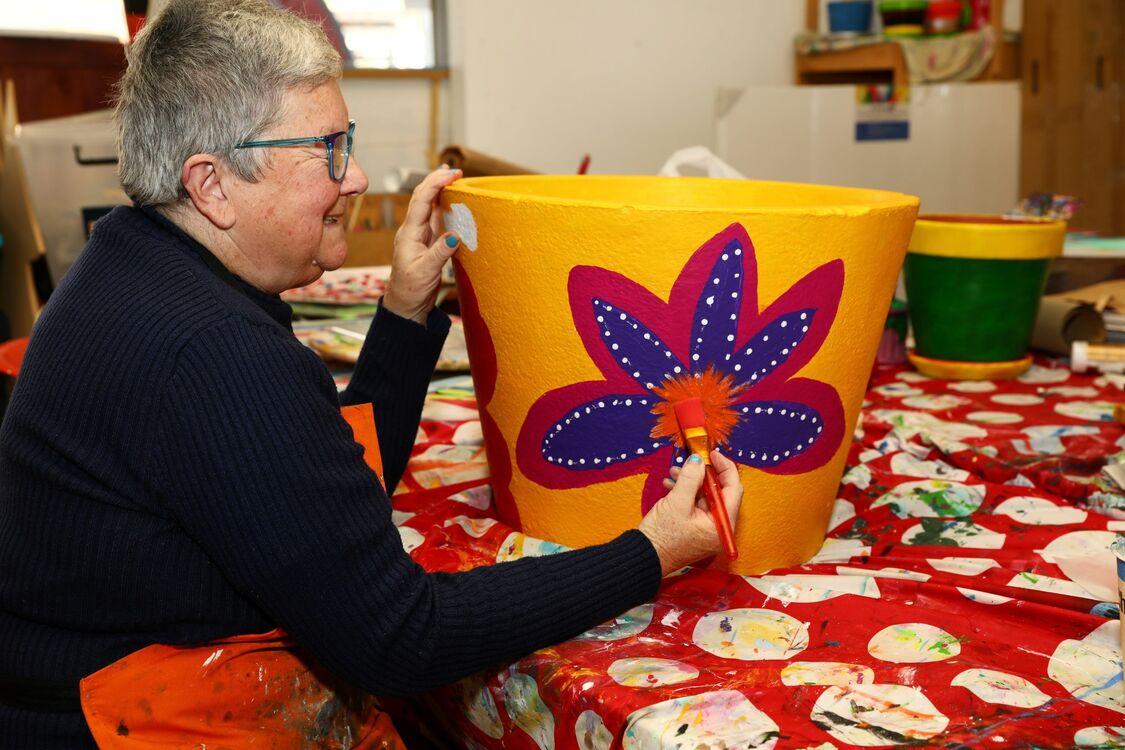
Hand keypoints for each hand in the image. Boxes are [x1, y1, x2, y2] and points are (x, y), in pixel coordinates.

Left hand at [381, 166, 462, 322]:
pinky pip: (434, 217)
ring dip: (439, 189)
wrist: (405, 304)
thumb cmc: (411, 289)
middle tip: (455, 171)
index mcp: (410, 233)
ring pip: (428, 205)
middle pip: (422, 197)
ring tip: (452, 177)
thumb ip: (440, 253)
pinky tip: (451, 200)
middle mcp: (413, 229)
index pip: (421, 201)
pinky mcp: (427, 241)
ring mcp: (419, 234)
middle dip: (437, 181)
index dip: (435, 184)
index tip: (451, 174)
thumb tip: (456, 235)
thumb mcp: (426, 272)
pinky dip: (443, 204)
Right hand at [639, 450, 742, 576]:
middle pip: (719, 492)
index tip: (712, 454)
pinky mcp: (695, 529)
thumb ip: (690, 478)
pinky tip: (670, 485)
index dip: (724, 468)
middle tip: (690, 461)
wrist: (643, 558)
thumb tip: (699, 461)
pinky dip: (685, 493)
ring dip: (690, 482)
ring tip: (674, 473)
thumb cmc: (662, 537)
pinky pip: (695, 505)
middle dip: (702, 474)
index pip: (734, 489)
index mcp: (722, 525)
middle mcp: (719, 528)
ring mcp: (707, 529)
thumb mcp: (677, 502)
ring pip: (705, 497)